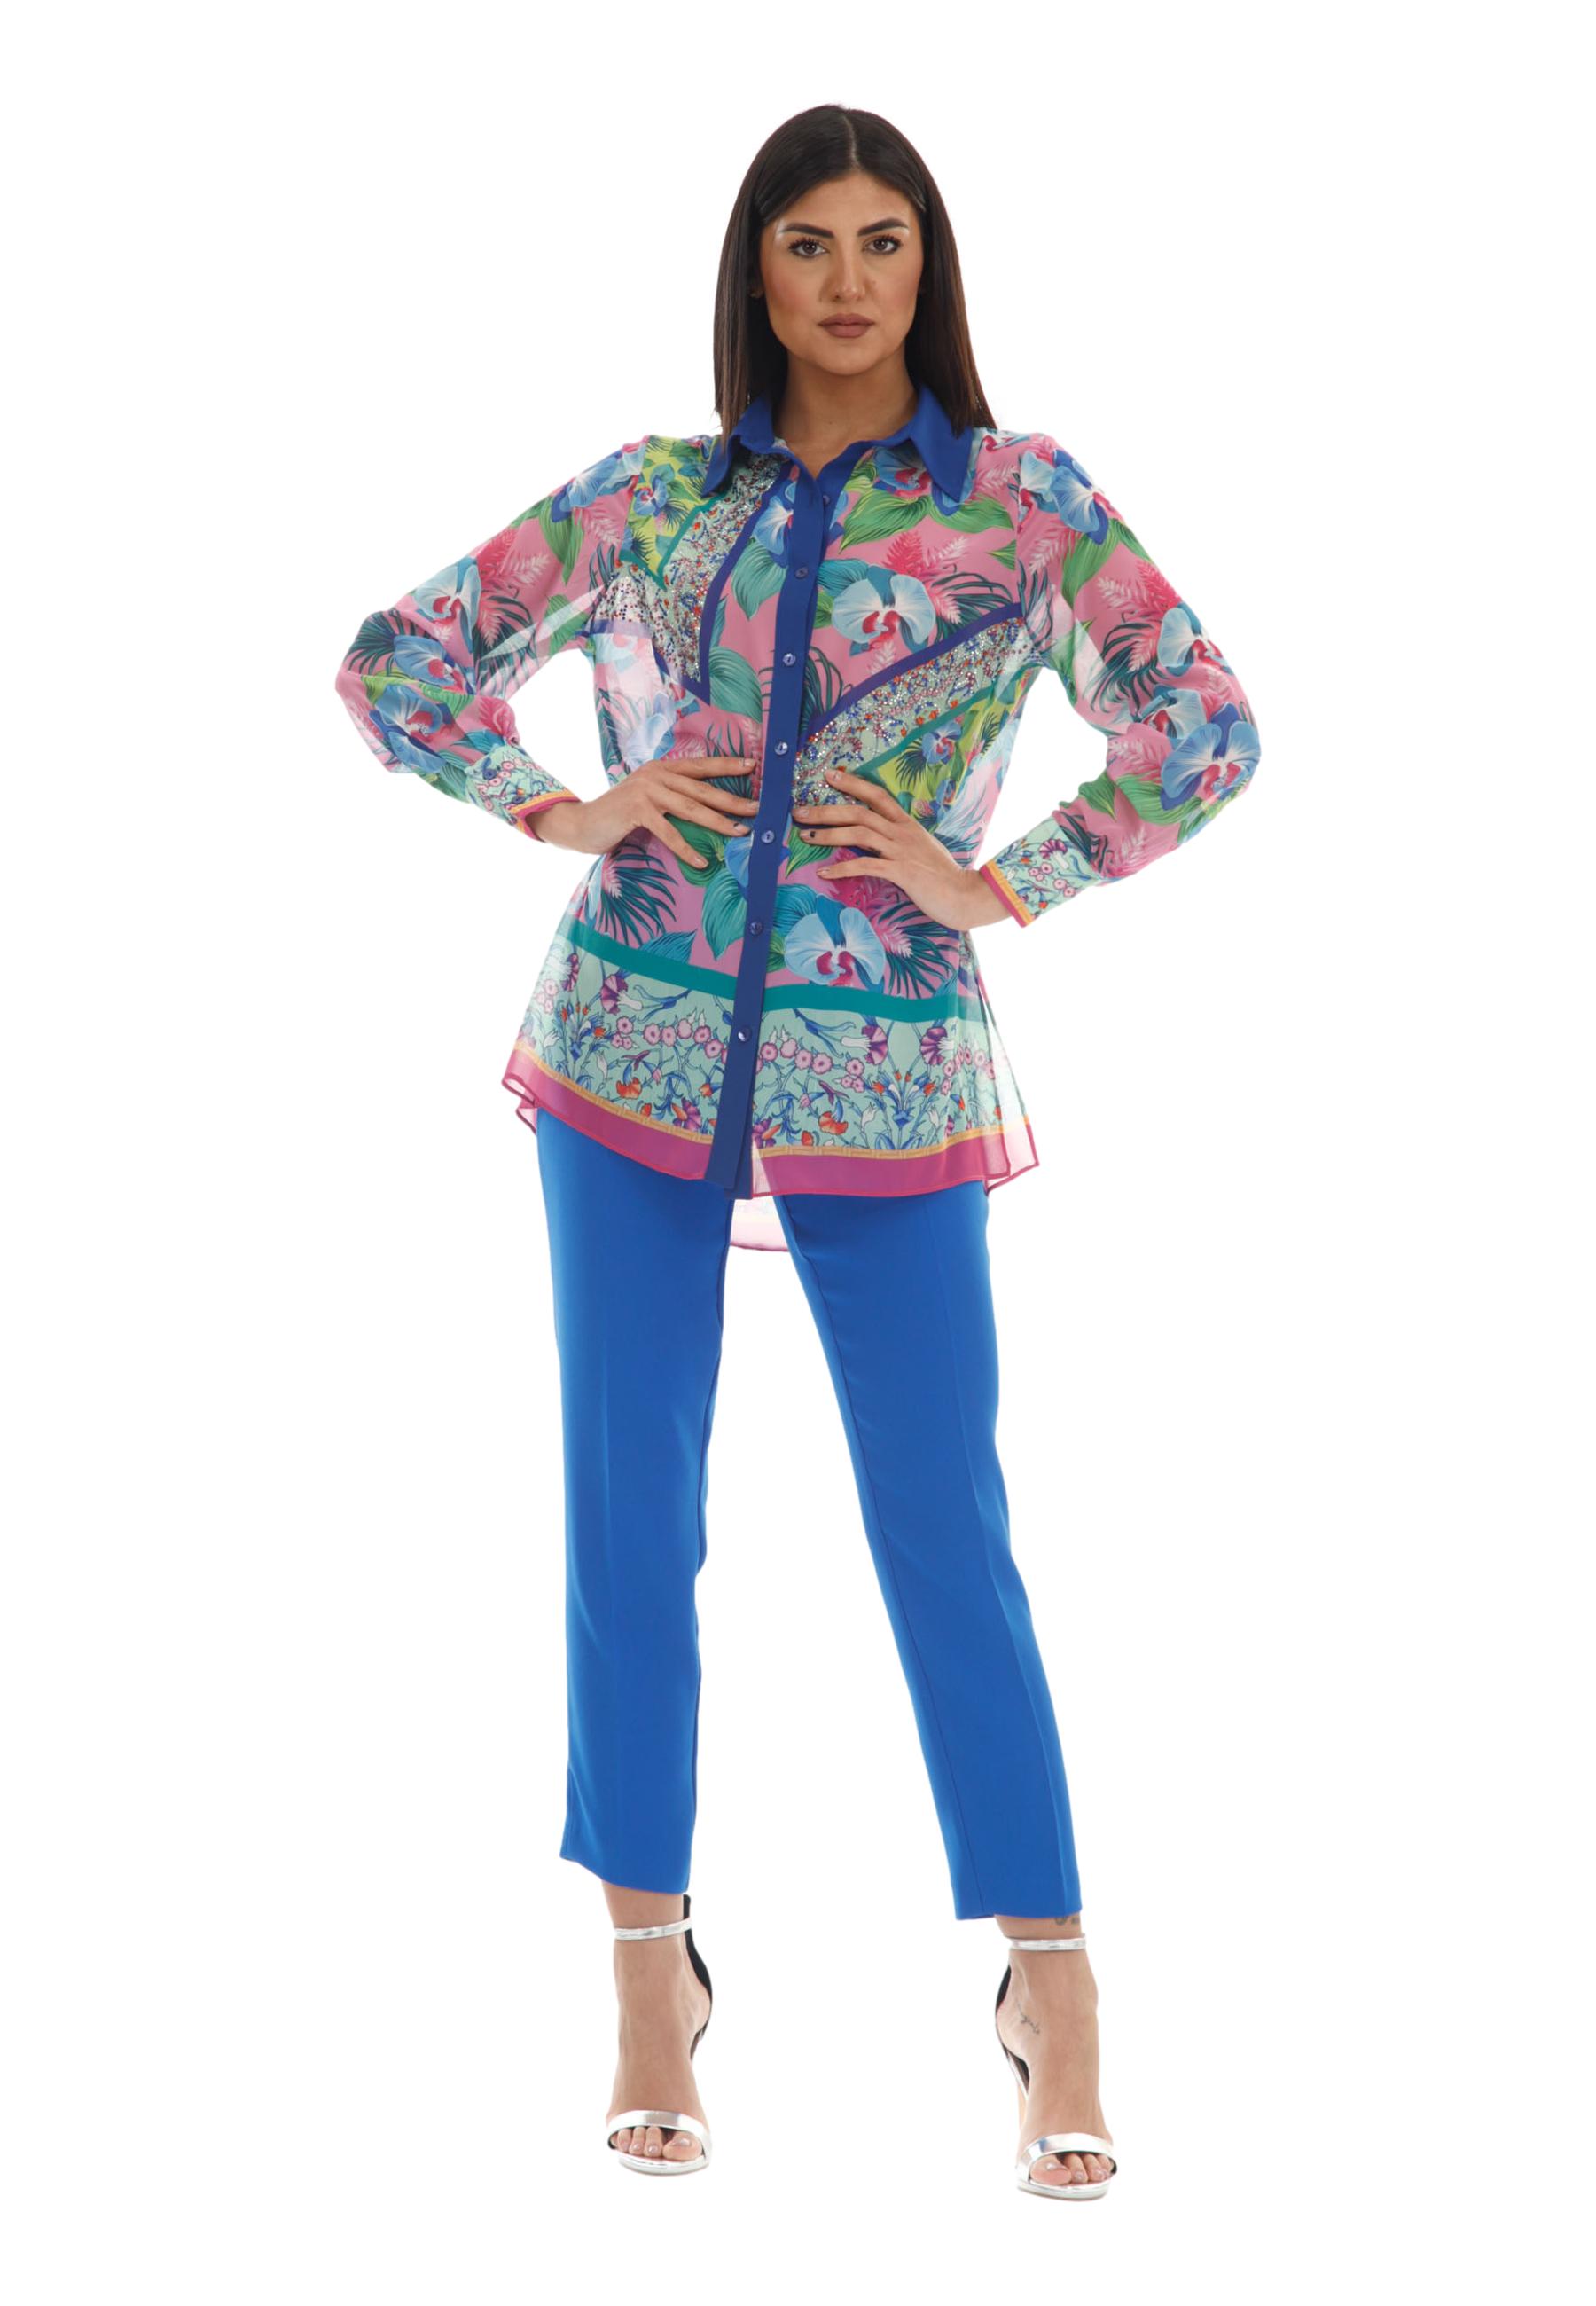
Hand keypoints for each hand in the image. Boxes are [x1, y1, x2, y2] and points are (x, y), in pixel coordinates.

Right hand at [534, 754, 758, 867]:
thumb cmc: (620, 814)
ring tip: (740, 833)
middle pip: (702, 788)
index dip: (726, 765)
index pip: (700, 765)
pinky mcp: (636, 811)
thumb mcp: (648, 797)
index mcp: (662, 768)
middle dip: (732, 799)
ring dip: (718, 822)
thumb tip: (705, 806)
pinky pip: (668, 832)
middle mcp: (656, 775)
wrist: (584, 822)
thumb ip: (671, 795)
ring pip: (691, 808)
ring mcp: (646, 791)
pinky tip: (701, 861)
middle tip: (757, 808)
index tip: (752, 766)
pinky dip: (685, 848)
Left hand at [793, 767, 1013, 930]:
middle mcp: (902, 832)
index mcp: (907, 825)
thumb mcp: (921, 850)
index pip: (877, 795)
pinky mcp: (901, 872)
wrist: (965, 895)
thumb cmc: (943, 876)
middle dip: (826, 809)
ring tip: (805, 836)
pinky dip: (842, 869)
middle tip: (799, 811)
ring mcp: (901, 851)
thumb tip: (879, 841)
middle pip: (859, 811)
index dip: (853, 783)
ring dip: (828, 834)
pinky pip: (866, 865)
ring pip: (859, 833)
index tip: (830, 774)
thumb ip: (901, 842)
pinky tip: (824, 873)